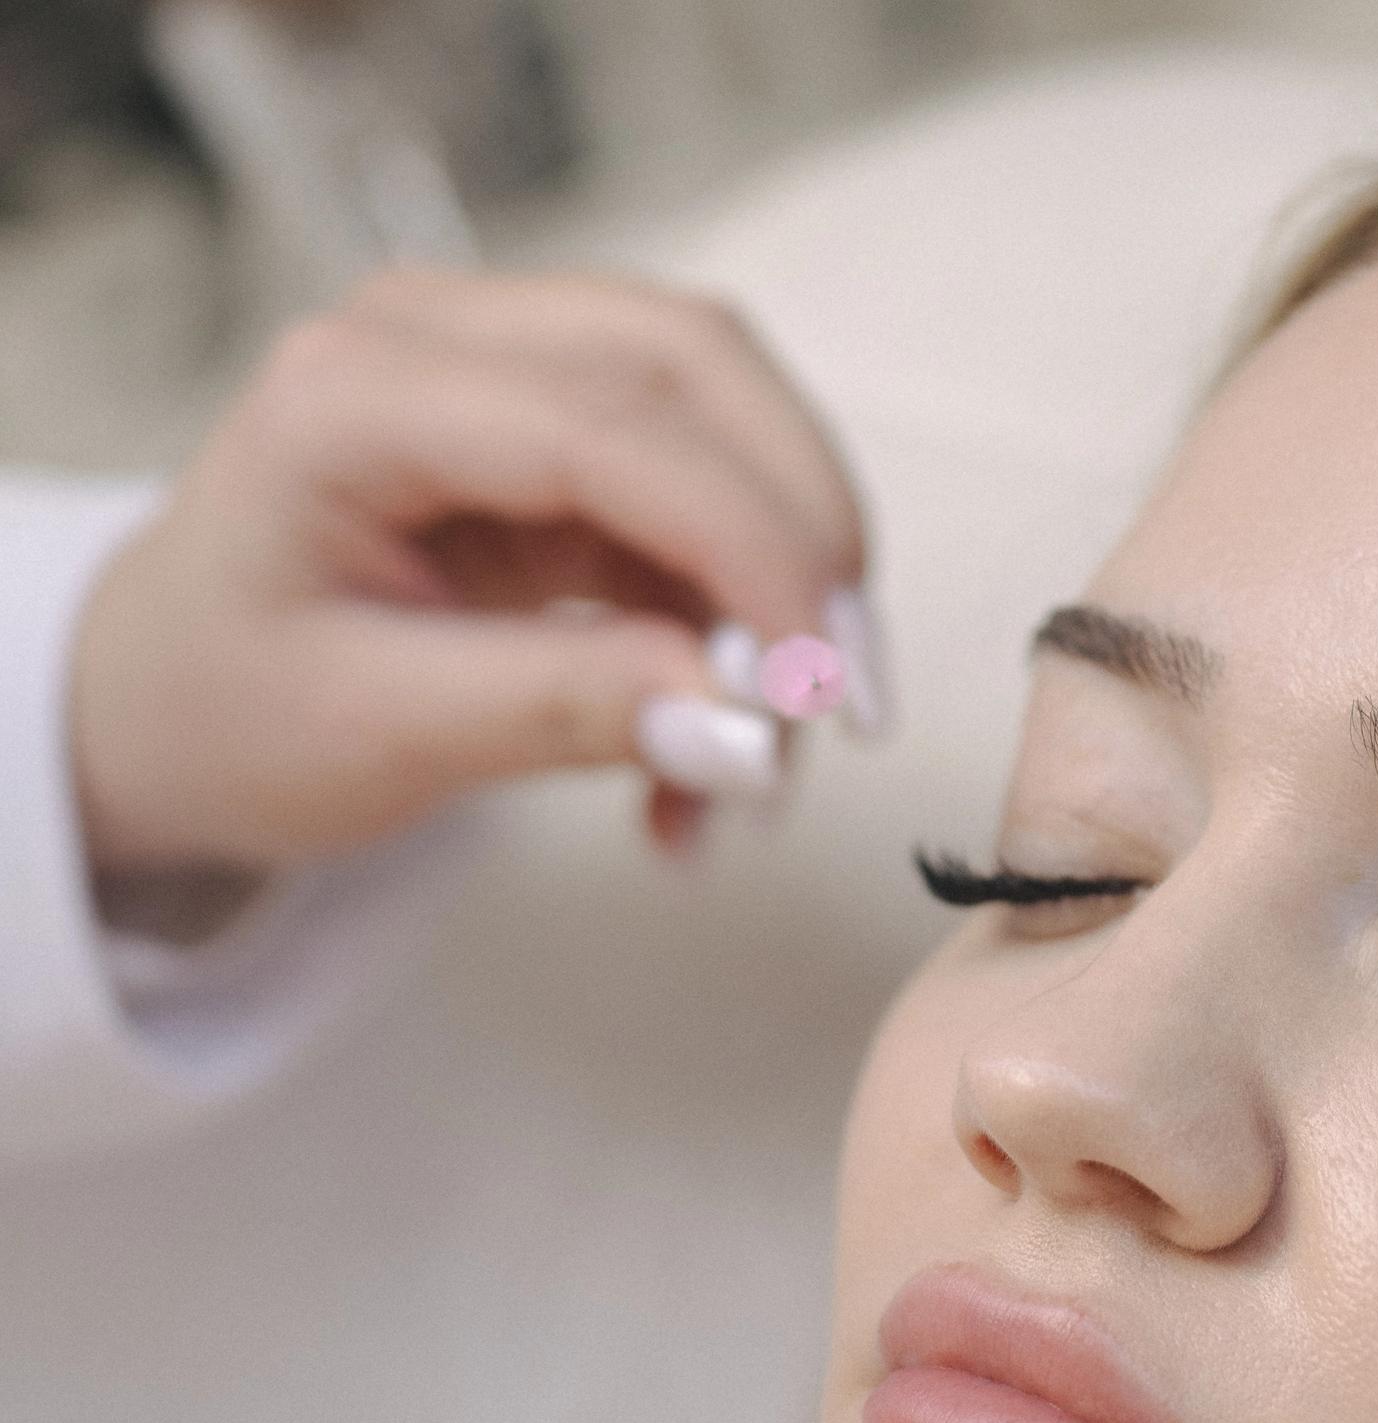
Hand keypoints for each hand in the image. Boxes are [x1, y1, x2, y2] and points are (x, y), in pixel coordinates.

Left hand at [70, 265, 879, 882]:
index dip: (749, 547)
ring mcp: (509, 378)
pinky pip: (707, 512)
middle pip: (699, 371)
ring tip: (757, 768)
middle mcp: (441, 341)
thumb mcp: (382, 734)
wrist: (171, 710)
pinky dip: (741, 633)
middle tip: (848, 706)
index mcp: (356, 392)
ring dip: (785, 590)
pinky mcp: (563, 445)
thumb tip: (752, 733)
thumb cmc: (233, 713)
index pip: (611, 427)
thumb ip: (569, 711)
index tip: (824, 690)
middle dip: (804, 535)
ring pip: (729, 429)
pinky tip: (711, 759)